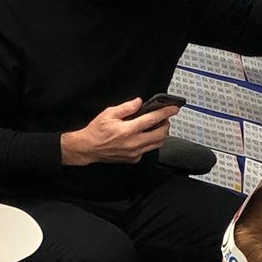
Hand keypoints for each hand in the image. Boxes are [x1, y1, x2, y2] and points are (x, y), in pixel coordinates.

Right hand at [60, 98, 177, 165]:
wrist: (88, 148)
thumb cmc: (96, 131)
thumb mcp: (109, 114)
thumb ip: (126, 108)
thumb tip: (139, 102)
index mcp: (128, 130)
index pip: (153, 119)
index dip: (165, 113)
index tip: (173, 108)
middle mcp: (133, 143)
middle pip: (160, 134)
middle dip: (166, 124)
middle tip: (164, 117)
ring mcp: (134, 152)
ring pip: (157, 144)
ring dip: (160, 134)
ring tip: (157, 126)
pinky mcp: (133, 159)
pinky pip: (147, 150)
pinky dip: (150, 142)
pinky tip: (144, 136)